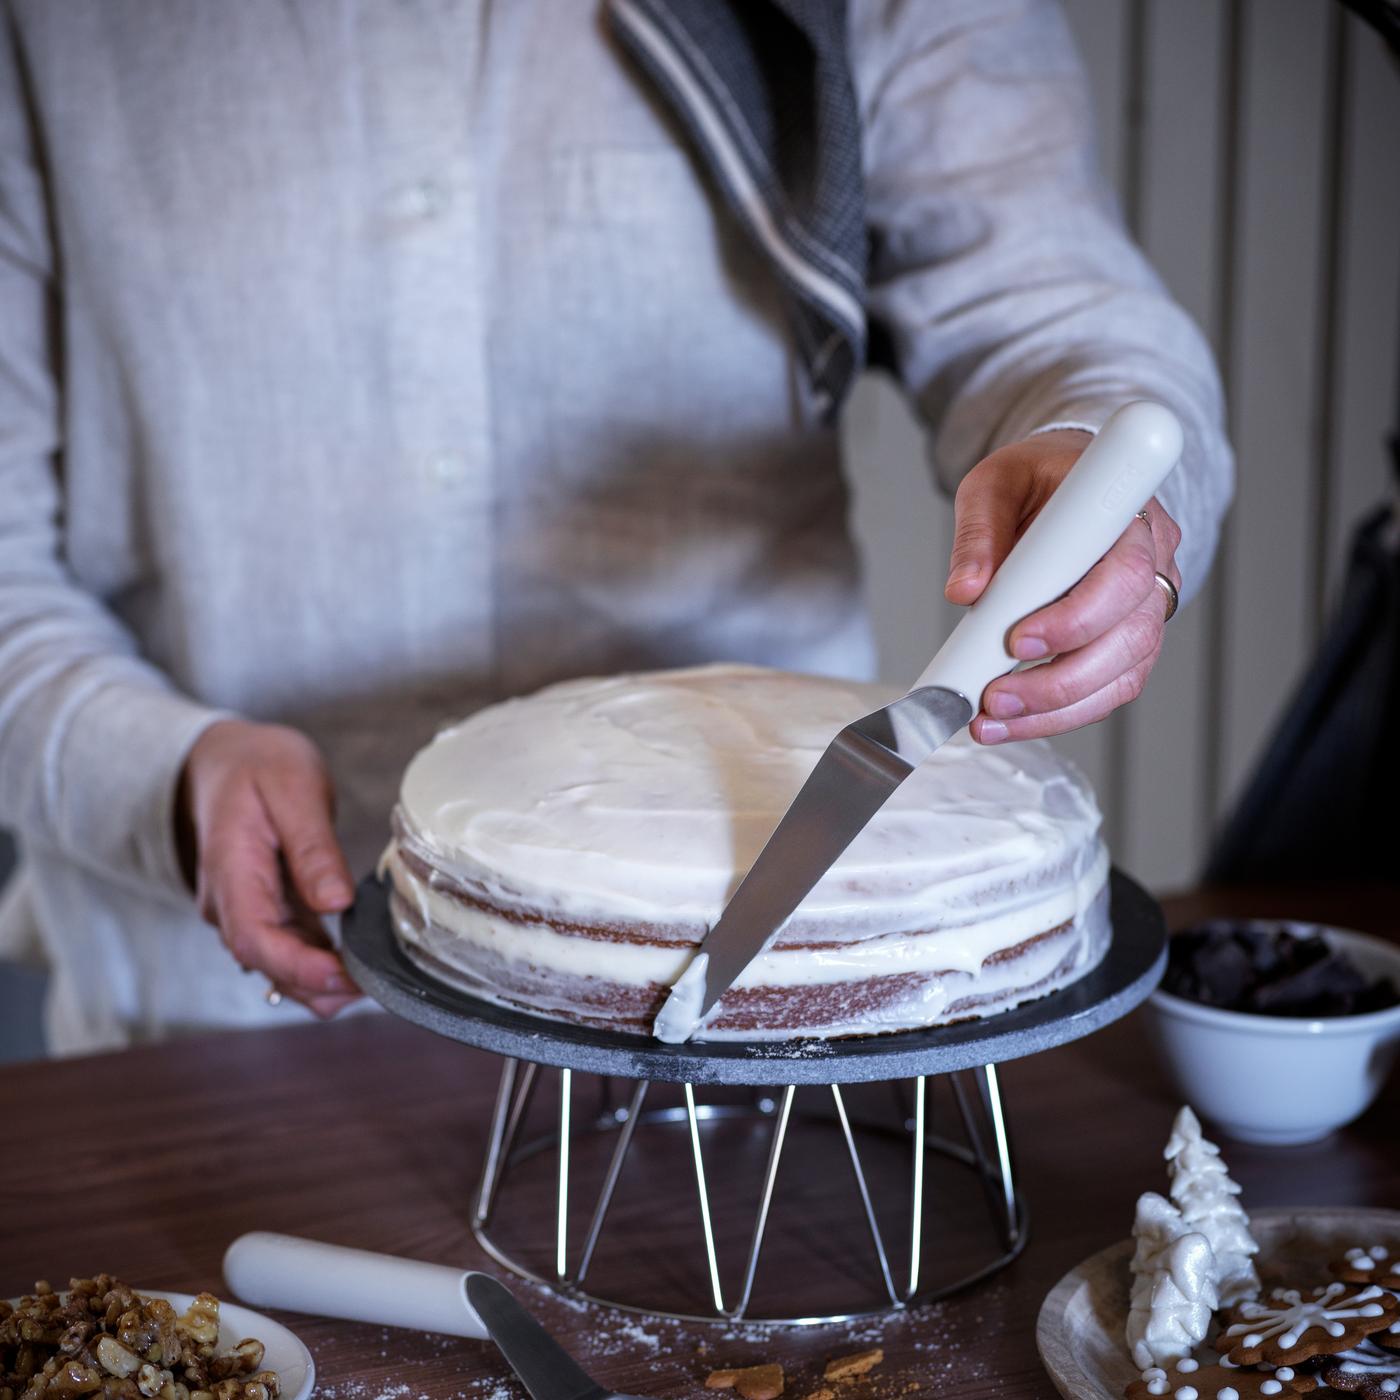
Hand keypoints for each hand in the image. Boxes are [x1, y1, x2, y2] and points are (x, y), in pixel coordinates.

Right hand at [176, 719, 360, 1015]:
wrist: (226, 758)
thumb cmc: (259, 765)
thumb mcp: (293, 789)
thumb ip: (312, 847)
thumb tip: (335, 902)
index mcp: (230, 871)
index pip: (253, 938)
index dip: (297, 966)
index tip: (344, 976)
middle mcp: (230, 902)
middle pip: (267, 963)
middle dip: (318, 984)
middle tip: (376, 984)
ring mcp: (246, 909)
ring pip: (277, 965)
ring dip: (320, 983)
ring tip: (374, 981)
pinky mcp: (267, 909)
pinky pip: (289, 948)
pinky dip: (320, 964)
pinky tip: (358, 966)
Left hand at [945, 428, 1182, 742]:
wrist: (1065, 483)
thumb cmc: (1038, 480)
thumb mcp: (995, 483)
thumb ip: (978, 532)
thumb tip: (963, 590)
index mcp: (1126, 516)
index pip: (1125, 572)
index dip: (1078, 616)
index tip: (1018, 641)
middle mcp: (1153, 563)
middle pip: (1129, 637)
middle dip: (1059, 679)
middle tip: (995, 696)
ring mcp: (1146, 606)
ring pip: (1122, 674)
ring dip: (1056, 709)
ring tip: (992, 720)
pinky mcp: (1128, 639)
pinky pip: (1108, 690)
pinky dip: (1060, 714)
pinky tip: (1012, 721)